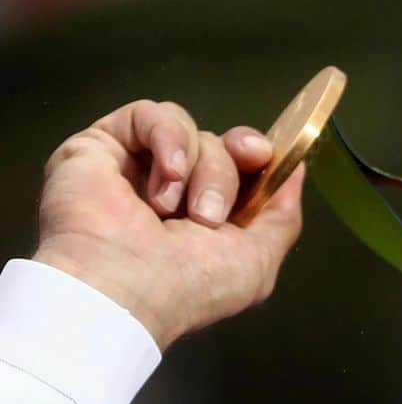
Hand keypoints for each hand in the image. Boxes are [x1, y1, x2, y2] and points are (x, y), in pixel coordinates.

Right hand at [32, 98, 304, 350]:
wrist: (121, 288)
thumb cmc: (189, 286)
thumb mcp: (256, 262)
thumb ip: (282, 217)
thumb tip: (295, 169)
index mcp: (206, 220)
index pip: (240, 168)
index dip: (256, 156)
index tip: (263, 156)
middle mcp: (174, 192)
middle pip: (219, 148)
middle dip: (225, 172)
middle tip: (211, 213)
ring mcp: (138, 167)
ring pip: (190, 132)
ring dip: (197, 170)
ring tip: (175, 211)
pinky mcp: (105, 144)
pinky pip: (151, 115)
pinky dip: (168, 140)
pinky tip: (164, 179)